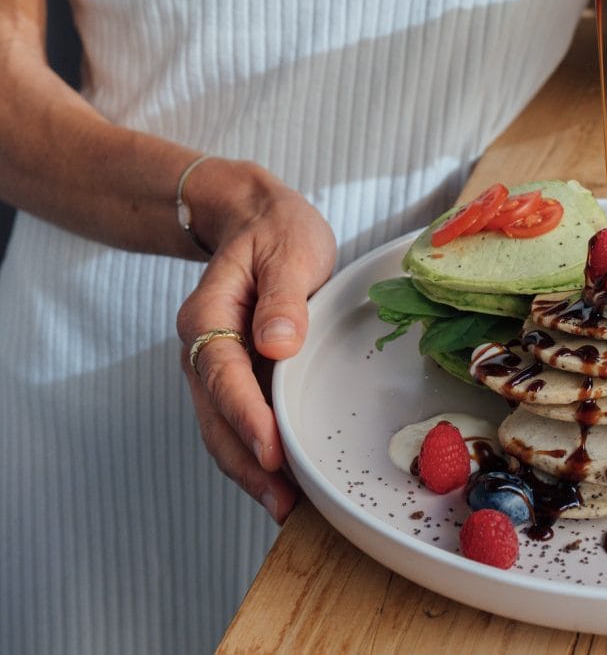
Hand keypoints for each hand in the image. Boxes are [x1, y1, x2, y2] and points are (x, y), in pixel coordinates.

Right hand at [176, 160, 336, 521]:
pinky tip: (283, 475)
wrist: (256, 219)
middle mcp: (202, 347)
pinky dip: (256, 450)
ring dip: (249, 468)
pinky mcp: (236, 373)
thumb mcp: (288, 250)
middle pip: (214, 416)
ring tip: (286, 504)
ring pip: (221, 427)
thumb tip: (277, 344)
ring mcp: (216, 364)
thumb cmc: (276, 231)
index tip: (272, 453)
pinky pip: (238, 419)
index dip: (247, 417)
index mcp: (208, 314)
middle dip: (245, 463)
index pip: (223, 374)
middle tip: (283, 502)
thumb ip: (283, 296)